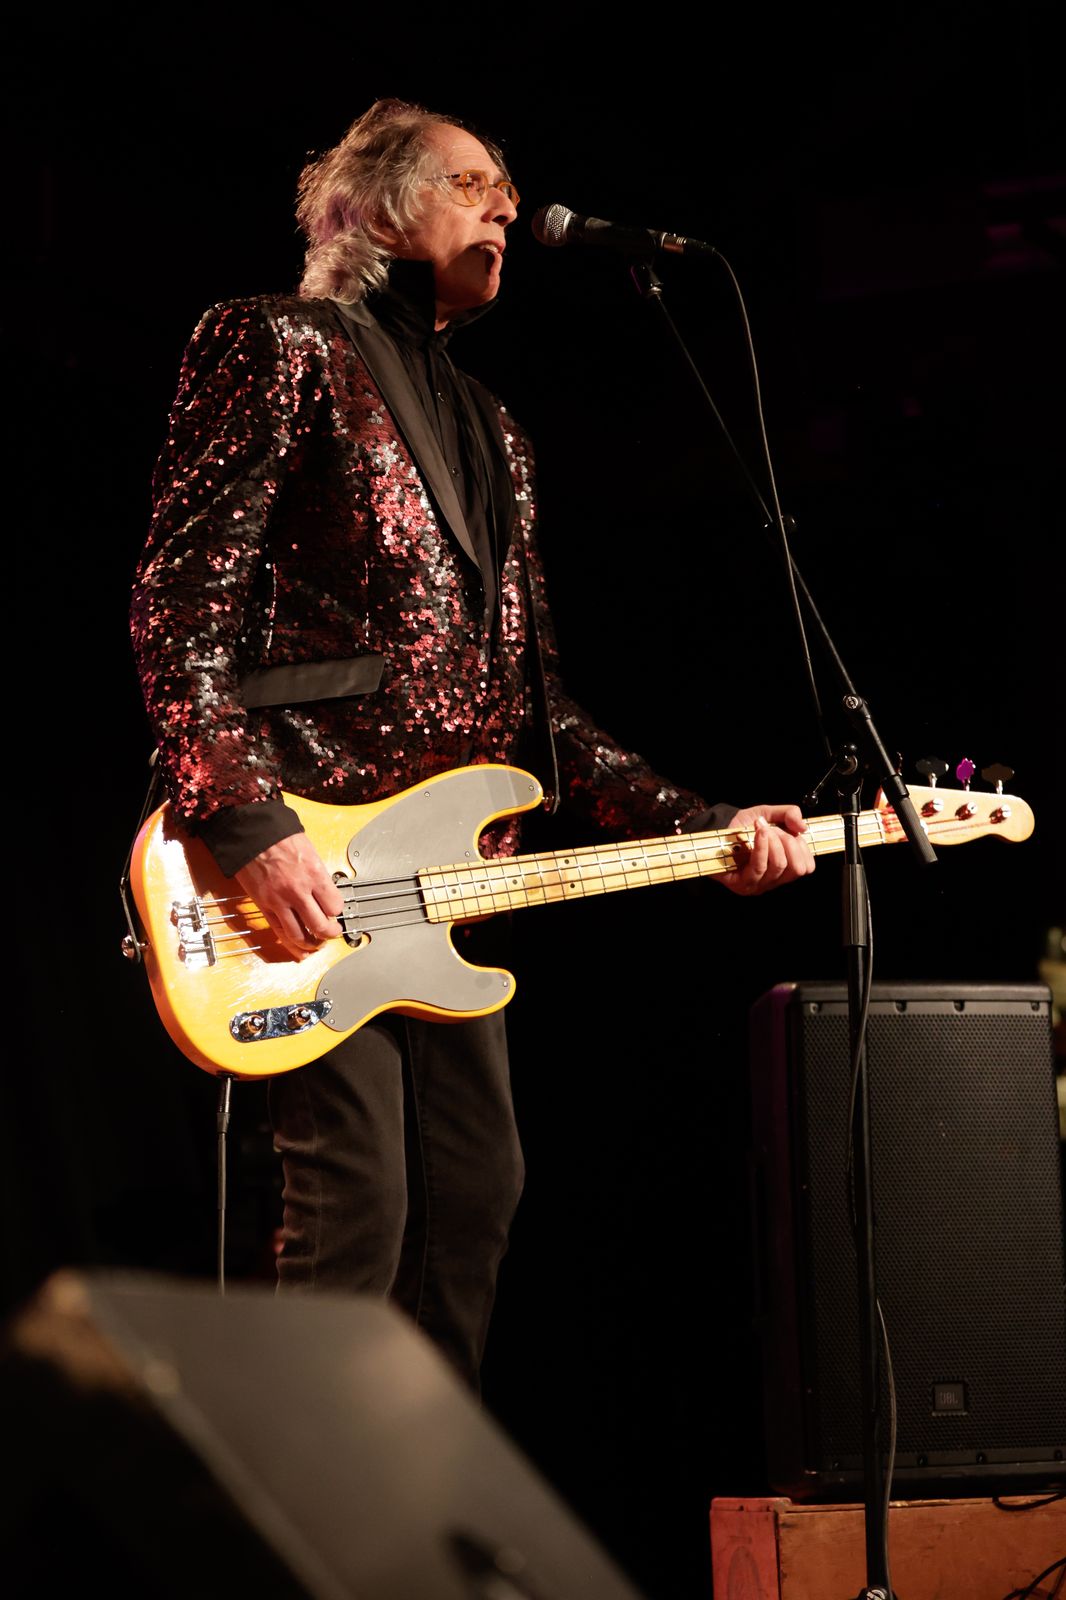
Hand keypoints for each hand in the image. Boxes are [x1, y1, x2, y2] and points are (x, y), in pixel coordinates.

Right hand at [235, 833, 344, 957]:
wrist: (250, 831)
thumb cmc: (278, 836)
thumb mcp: (308, 850)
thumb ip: (317, 874)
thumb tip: (324, 891)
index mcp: (314, 874)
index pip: (335, 906)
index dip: (337, 910)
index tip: (335, 910)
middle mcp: (298, 890)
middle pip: (321, 926)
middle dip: (330, 933)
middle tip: (333, 932)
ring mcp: (279, 900)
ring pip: (300, 935)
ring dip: (312, 944)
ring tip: (317, 943)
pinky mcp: (264, 905)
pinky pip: (280, 932)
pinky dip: (292, 944)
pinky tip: (300, 949)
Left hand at [719, 804, 814, 895]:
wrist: (717, 829)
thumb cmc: (744, 826)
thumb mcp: (769, 814)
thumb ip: (789, 815)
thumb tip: (803, 828)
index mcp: (784, 869)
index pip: (807, 867)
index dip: (802, 846)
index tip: (788, 830)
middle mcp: (773, 881)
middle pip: (796, 868)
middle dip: (788, 842)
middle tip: (772, 828)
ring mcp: (758, 885)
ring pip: (779, 865)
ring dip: (773, 840)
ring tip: (761, 827)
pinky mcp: (742, 884)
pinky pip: (759, 867)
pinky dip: (762, 846)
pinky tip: (759, 832)